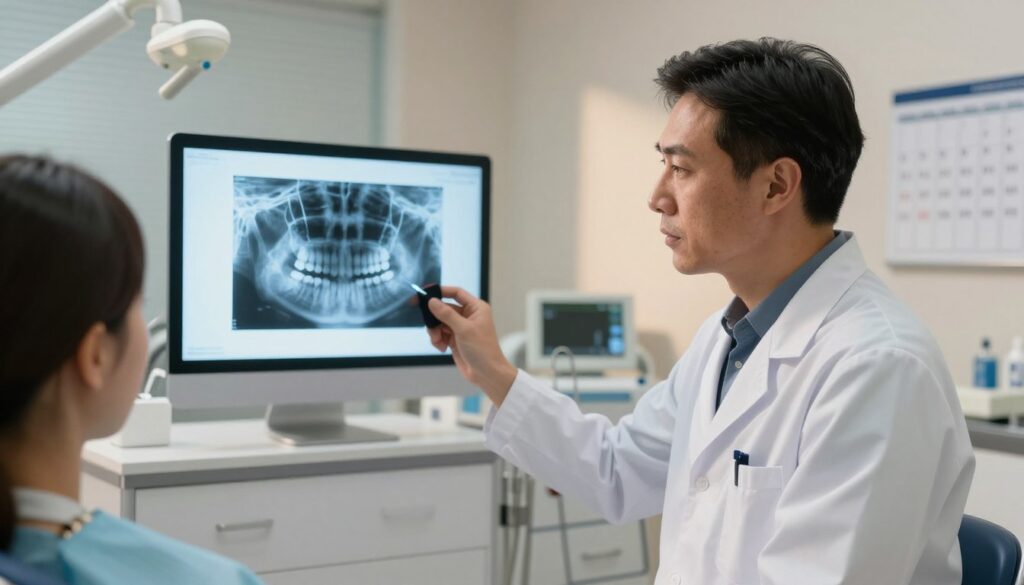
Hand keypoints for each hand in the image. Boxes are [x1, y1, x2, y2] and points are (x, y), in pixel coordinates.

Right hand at [427, 286, 516, 405]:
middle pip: (444, 308)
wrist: (486, 373)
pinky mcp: (454, 339)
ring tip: (438, 341)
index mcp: (476, 308)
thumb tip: (432, 301)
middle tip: (428, 325)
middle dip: (435, 318)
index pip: (456, 293)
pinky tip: (441, 348)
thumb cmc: (482, 350)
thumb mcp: (464, 330)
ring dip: (435, 331)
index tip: (426, 293)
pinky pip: (440, 333)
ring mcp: (460, 328)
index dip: (442, 291)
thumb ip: (447, 314)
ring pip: (439, 322)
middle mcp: (468, 315)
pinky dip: (437, 339)